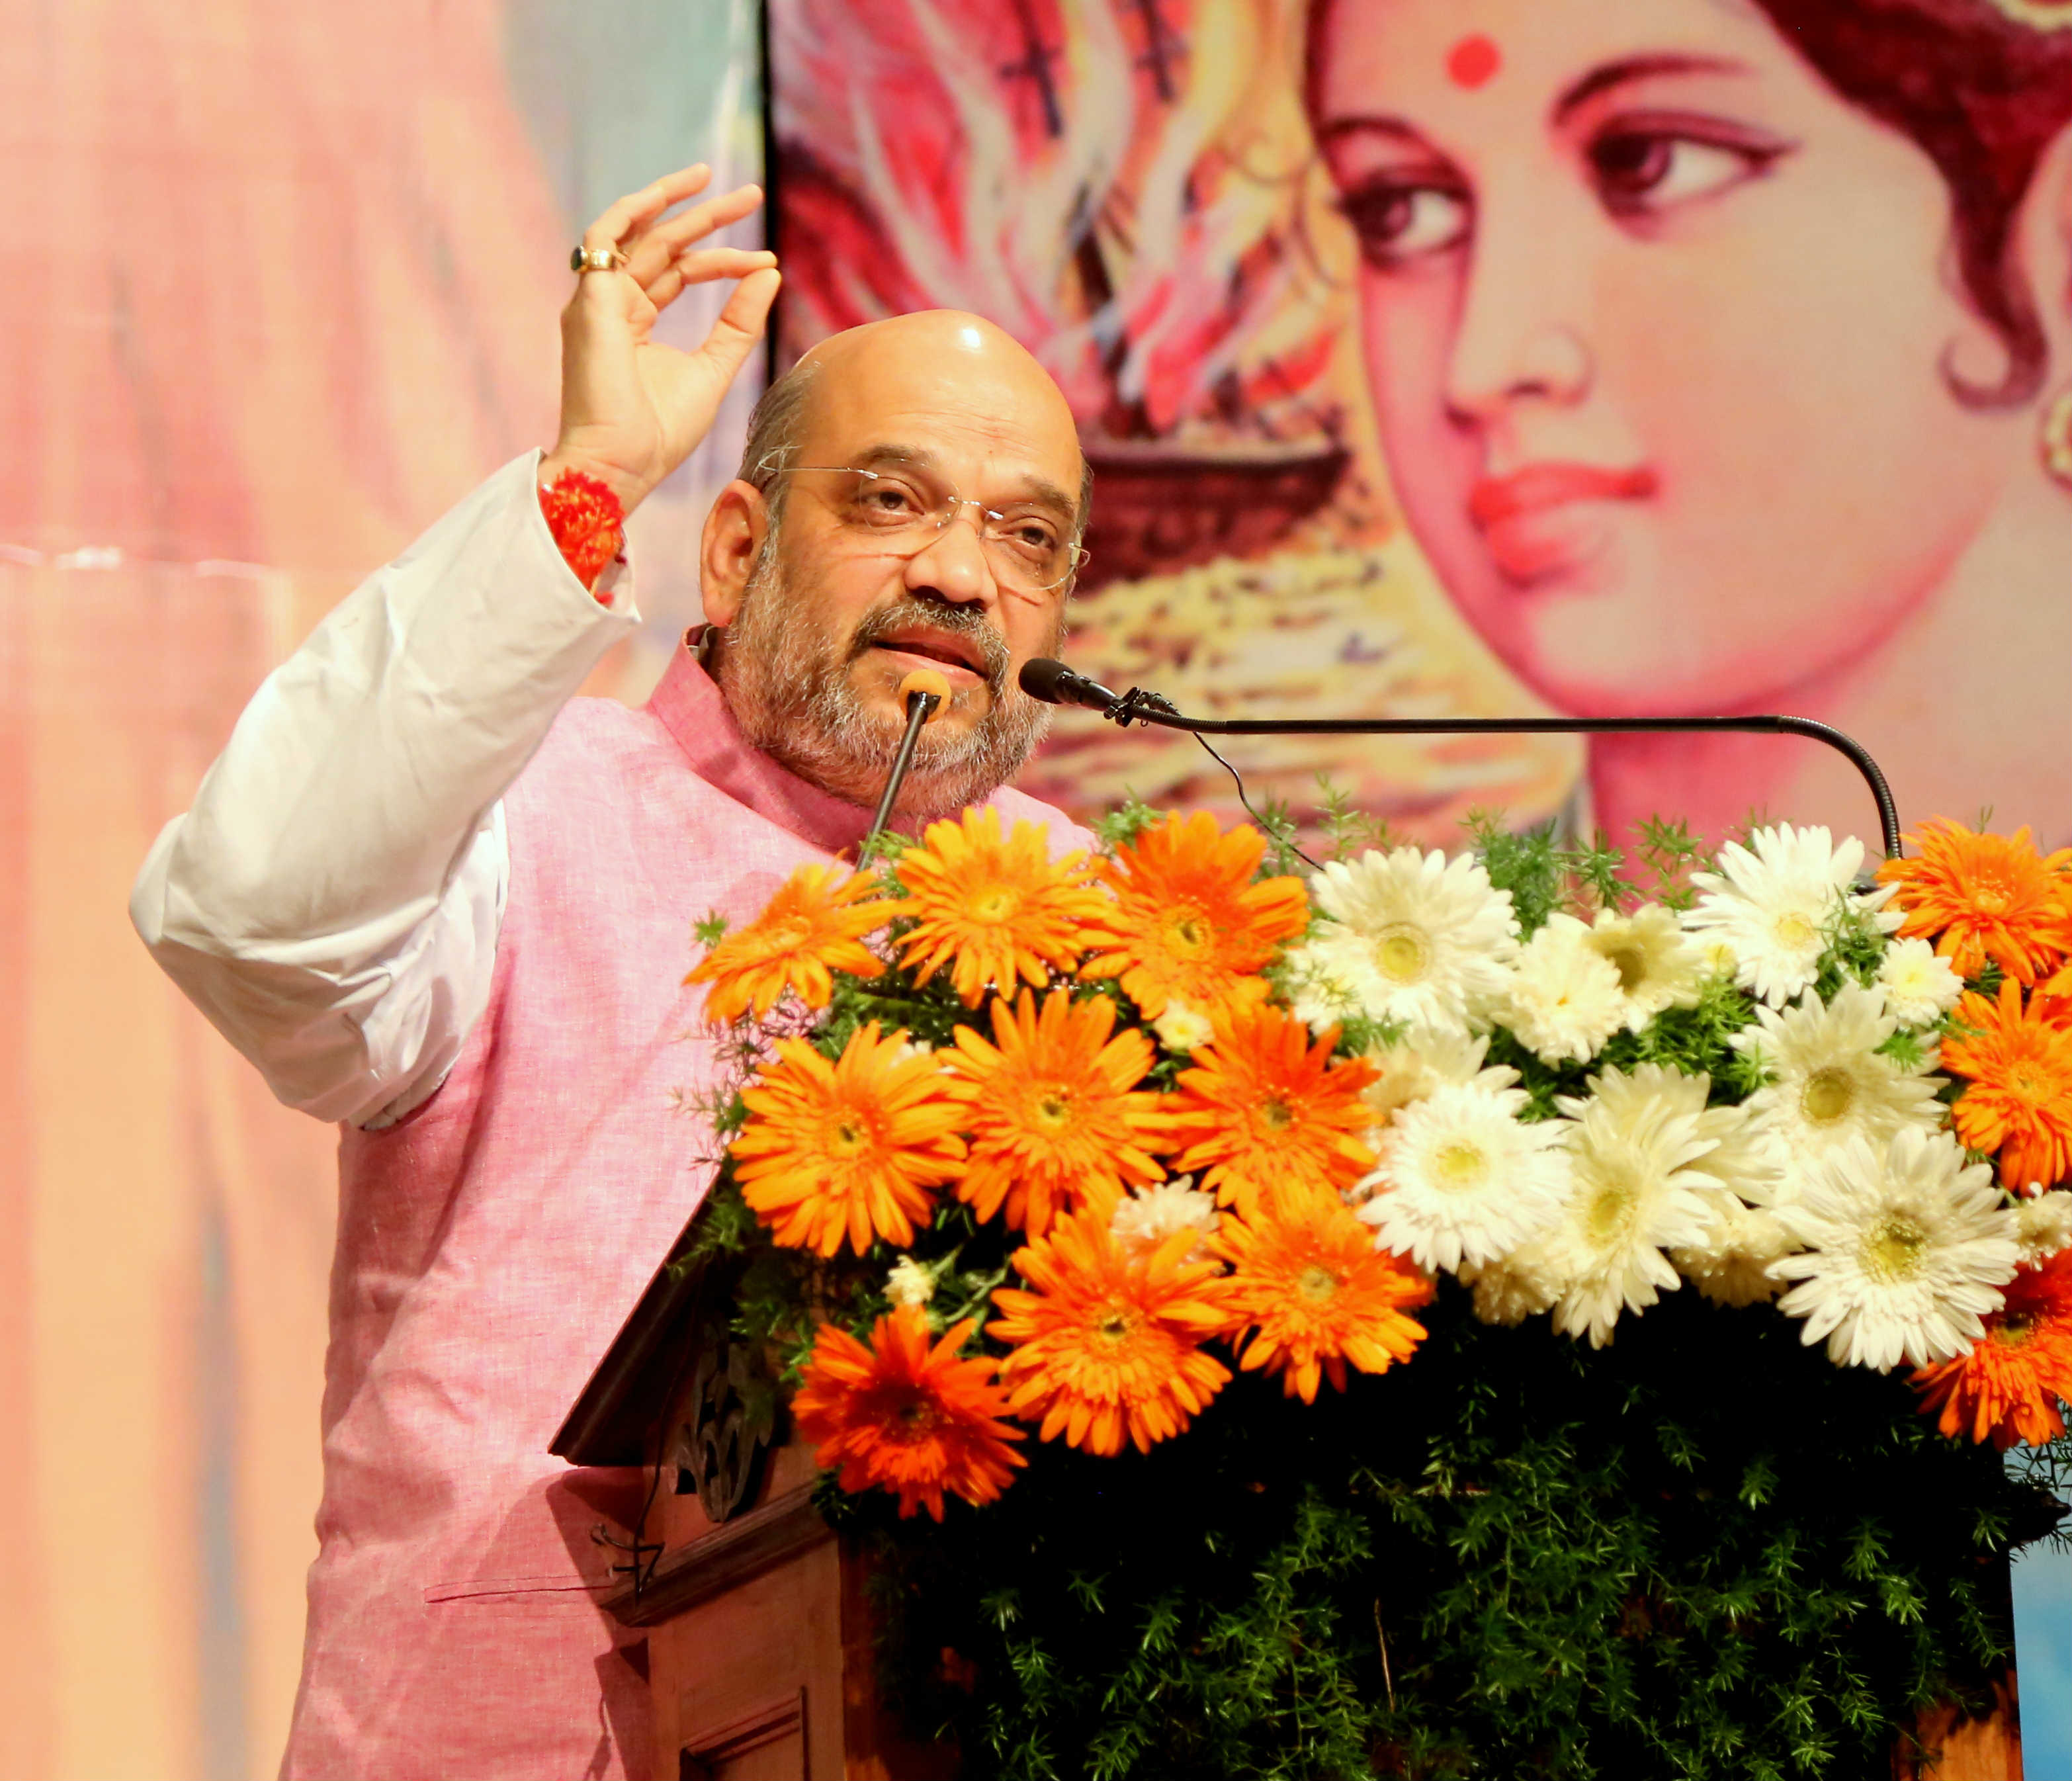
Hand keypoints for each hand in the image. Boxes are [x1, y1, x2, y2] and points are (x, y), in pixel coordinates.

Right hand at [542, 166, 780, 516]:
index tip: (767, 261)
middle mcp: (613, 304)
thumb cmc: (660, 432)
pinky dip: (634, 210)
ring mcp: (597, 300)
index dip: (725, 262)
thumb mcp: (714, 369)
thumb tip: (769, 273)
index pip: (681, 272)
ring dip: (675, 202)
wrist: (623, 464)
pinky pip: (604, 237)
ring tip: (716, 181)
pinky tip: (669, 193)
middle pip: (663, 245)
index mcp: (636, 322)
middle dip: (707, 217)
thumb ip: (738, 323)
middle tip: (751, 194)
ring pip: (638, 232)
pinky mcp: (589, 300)